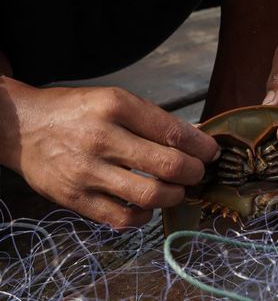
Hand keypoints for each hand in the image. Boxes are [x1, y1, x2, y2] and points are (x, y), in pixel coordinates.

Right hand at [0, 76, 219, 228]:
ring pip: (151, 195)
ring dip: (174, 196)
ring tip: (175, 189)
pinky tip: (146, 207)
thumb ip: (155, 120)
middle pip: (169, 166)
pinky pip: (123, 219)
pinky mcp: (75, 198)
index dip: (202, 147)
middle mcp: (103, 138)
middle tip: (196, 173)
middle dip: (194, 173)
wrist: (23, 127)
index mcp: (116, 107)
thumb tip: (196, 137)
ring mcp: (88, 172)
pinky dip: (144, 217)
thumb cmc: (76, 111)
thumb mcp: (115, 100)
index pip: (174, 133)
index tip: (211, 153)